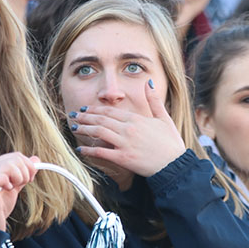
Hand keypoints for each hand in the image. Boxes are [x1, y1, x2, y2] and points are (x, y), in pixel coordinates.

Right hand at [0, 153, 38, 231]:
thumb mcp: (14, 187)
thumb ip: (23, 173)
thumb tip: (36, 160)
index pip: (16, 156)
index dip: (28, 166)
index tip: (29, 179)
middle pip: (16, 158)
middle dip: (26, 172)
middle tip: (21, 185)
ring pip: (11, 164)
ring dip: (19, 178)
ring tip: (12, 188)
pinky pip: (4, 176)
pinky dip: (10, 184)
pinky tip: (6, 191)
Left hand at [70, 80, 185, 176]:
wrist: (174, 164)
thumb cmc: (170, 142)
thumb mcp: (164, 118)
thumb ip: (153, 100)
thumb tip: (148, 83)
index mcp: (136, 119)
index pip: (110, 111)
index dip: (96, 109)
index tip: (86, 109)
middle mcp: (128, 129)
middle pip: (101, 120)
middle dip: (85, 117)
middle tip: (74, 115)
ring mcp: (124, 143)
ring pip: (98, 132)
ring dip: (84, 129)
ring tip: (74, 127)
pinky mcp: (123, 158)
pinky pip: (101, 152)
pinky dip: (89, 150)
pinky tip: (80, 148)